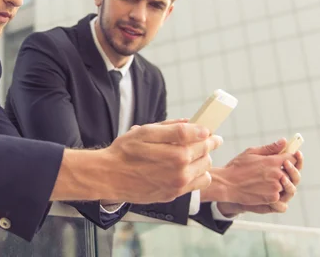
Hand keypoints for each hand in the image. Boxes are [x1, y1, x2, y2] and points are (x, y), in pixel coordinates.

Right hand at [101, 119, 222, 203]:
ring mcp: (178, 184)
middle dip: (206, 144)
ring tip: (193, 154)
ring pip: (205, 168)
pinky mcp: (174, 194)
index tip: (210, 130)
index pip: (202, 137)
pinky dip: (199, 174)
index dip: (207, 132)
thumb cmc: (125, 152)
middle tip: (204, 140)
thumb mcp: (145, 132)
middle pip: (206, 152)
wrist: (110, 176)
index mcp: (176, 151)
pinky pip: (199, 183)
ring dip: (203, 159)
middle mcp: (181, 169)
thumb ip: (172, 128)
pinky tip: (188, 169)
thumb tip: (195, 125)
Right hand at [216, 150, 303, 216]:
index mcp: (273, 161)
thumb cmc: (237, 167)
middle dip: (285, 171)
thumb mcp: (251, 152)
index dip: (291, 157)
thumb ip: (270, 148)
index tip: (287, 158)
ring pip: (286, 184)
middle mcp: (277, 174)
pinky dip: (273, 192)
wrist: (227, 185)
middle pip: (292, 172)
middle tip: (273, 172)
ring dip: (280, 182)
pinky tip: (262, 188)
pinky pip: (280, 194)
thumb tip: (284, 141)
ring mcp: (276, 187)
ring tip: (265, 180)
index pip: (293, 158)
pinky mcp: (273, 198)